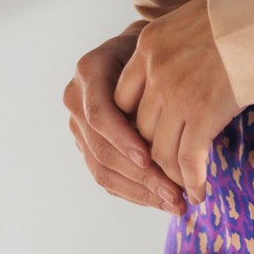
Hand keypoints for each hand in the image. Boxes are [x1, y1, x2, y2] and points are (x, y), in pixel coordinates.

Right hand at [63, 28, 188, 215]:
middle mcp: (76, 99)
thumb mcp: (157, 54)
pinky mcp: (87, 145)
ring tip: (176, 203)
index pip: (99, 113)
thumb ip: (156, 82)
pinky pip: (106, 176)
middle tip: (175, 194)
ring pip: (102, 169)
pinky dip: (135, 192)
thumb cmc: (157, 50)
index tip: (150, 158)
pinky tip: (162, 200)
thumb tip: (177, 126)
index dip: (122, 138)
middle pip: (101, 148)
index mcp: (89, 71)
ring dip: (140, 191)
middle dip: (140, 176)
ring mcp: (78, 126)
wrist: (141, 50)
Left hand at [113, 0, 241, 205]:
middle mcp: (154, 70)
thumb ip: (175, 46)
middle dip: (150, 157)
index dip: (133, 127)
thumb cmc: (244, 16)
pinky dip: (192, 181)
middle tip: (164, 175)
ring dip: (170, 176)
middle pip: (138, 129)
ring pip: (159, 150)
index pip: (122, 98)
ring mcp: (176, 92)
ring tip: (182, 190)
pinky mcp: (203, 112)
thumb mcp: (193, 19)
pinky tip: (199, 192)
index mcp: (148, 44)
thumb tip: (181, 69)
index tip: (147, 142)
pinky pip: (188, 159)